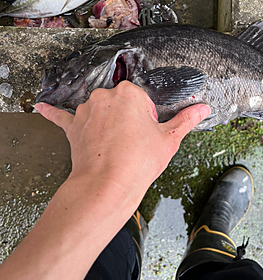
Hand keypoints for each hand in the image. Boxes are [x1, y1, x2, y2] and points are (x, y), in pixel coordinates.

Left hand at [35, 81, 209, 203]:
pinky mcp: (73, 126)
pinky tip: (41, 106)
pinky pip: (61, 116)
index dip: (147, 119)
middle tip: (133, 142)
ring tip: (114, 147)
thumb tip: (203, 109)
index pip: (142, 100)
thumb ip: (186, 120)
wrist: (107, 186)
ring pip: (100, 111)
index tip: (146, 134)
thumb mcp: (168, 139)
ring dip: (105, 123)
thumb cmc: (137, 162)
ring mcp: (86, 111)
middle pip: (121, 104)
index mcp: (129, 94)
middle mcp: (105, 97)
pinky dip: (52, 111)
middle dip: (128, 119)